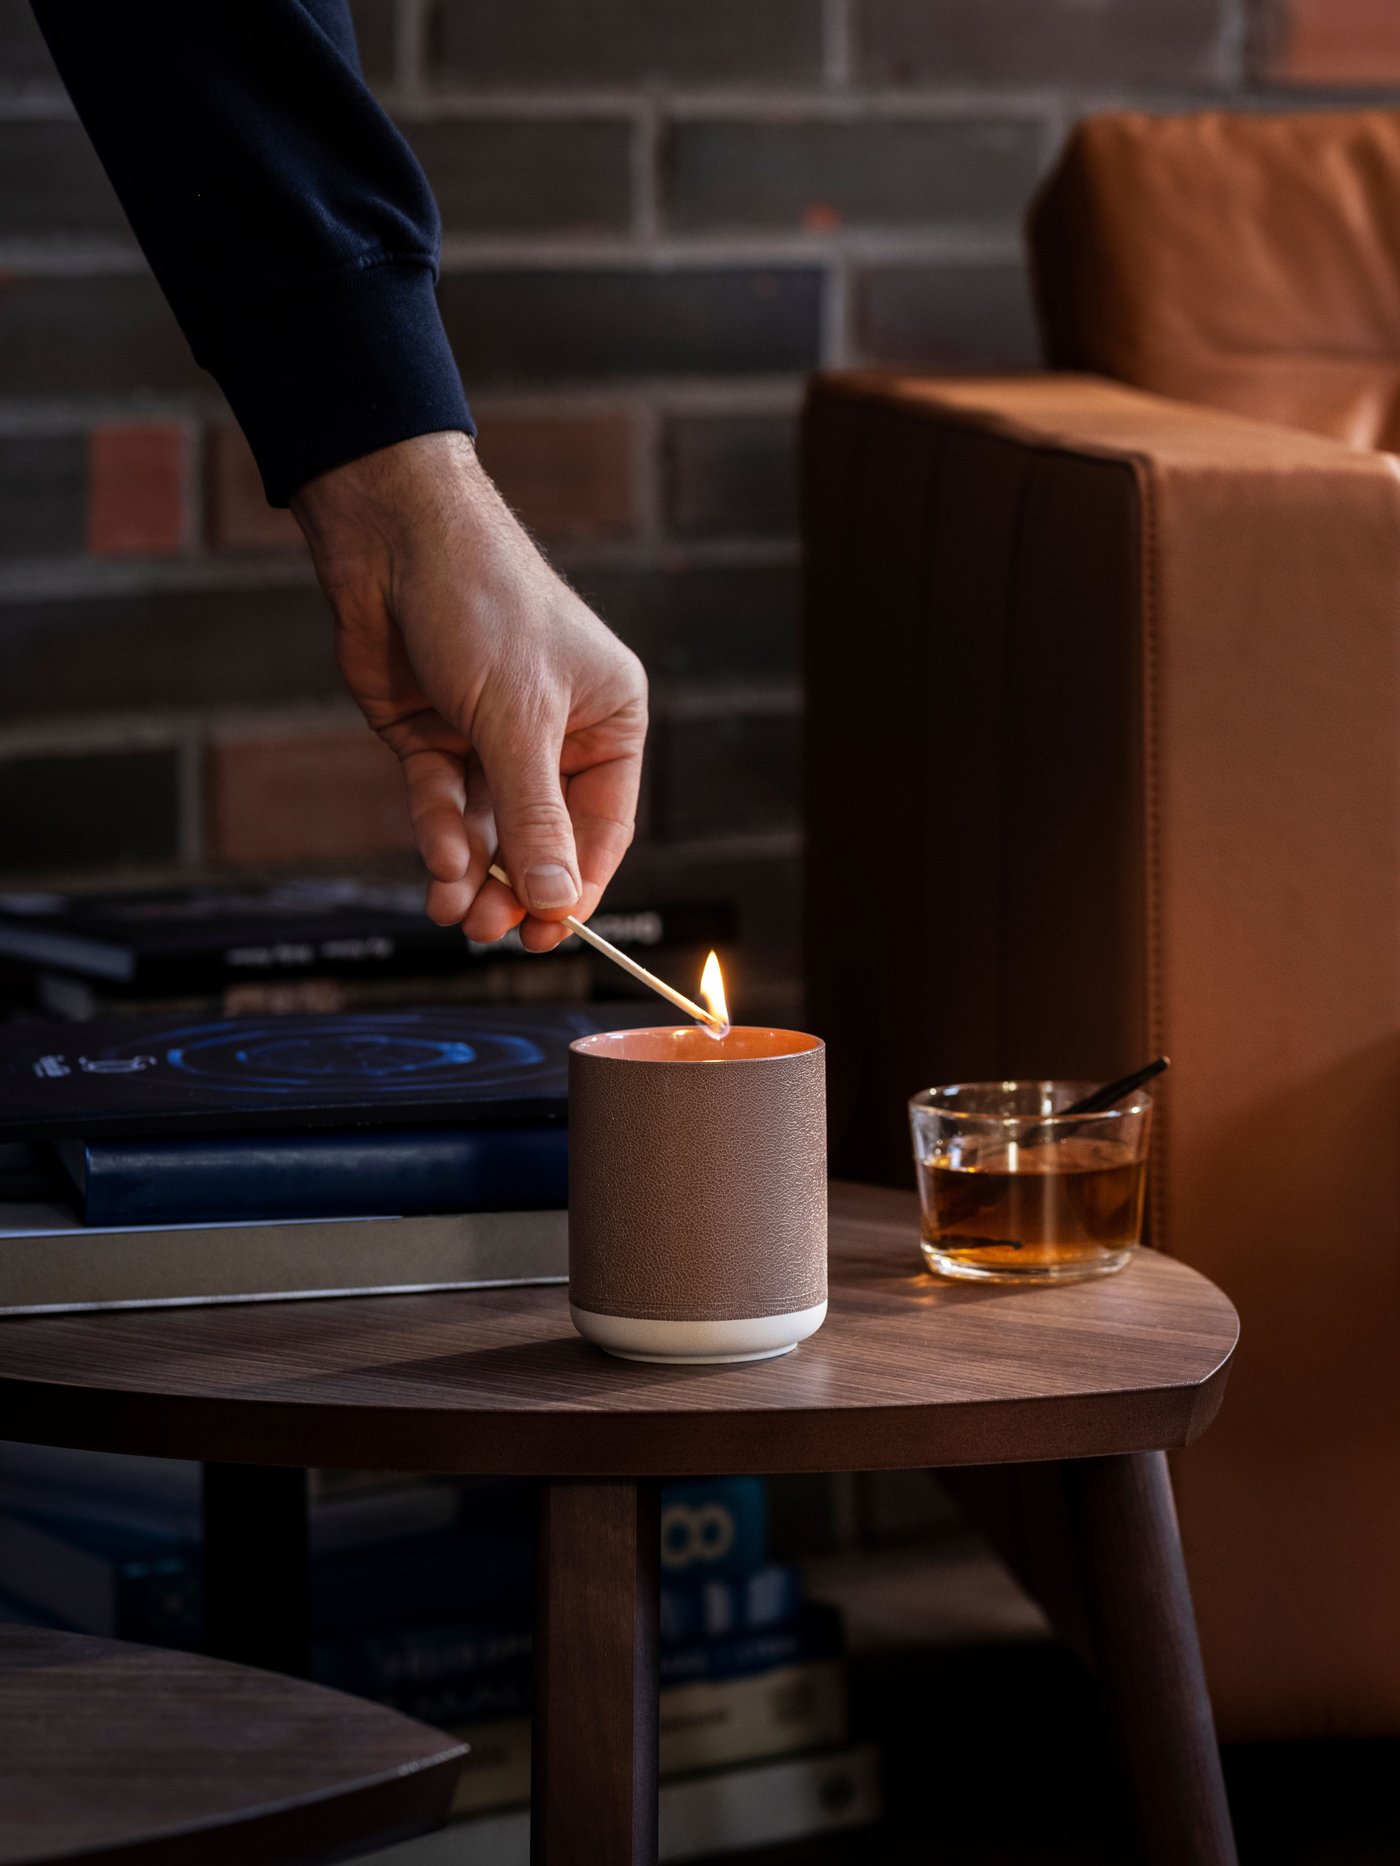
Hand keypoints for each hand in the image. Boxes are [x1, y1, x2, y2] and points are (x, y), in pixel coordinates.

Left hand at [291, 430, 647, 950]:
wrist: (392, 539)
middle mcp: (556, 733)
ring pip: (489, 828)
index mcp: (609, 719)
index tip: (549, 934)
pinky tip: (437, 859)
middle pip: (542, 836)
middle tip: (489, 929)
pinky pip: (443, 802)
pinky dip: (440, 833)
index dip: (577, 885)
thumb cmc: (483, 603)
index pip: (603, 827)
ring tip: (454, 912)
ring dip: (472, 872)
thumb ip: (536, 818)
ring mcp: (491, 737)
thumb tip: (556, 900)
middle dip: (514, 885)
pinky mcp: (435, 736)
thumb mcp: (518, 720)